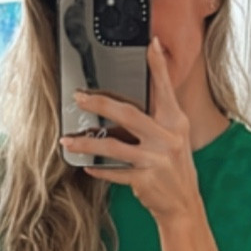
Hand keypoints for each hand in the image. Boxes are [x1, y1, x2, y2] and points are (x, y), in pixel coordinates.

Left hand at [60, 36, 201, 222]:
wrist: (184, 206)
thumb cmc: (175, 170)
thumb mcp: (175, 139)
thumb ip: (158, 120)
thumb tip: (129, 103)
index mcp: (175, 123)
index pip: (165, 89)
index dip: (158, 66)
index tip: (151, 44)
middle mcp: (167, 138)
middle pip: (129, 114)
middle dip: (100, 103)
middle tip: (79, 97)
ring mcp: (155, 159)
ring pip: (113, 146)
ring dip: (87, 144)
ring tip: (67, 141)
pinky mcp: (144, 180)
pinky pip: (114, 172)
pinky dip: (99, 169)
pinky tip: (86, 166)